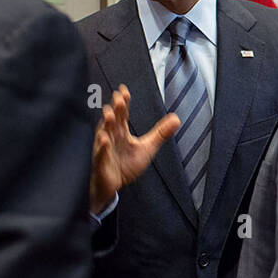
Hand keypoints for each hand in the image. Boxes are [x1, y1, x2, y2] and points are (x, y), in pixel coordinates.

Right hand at [89, 85, 180, 213]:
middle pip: (113, 121)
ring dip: (106, 124)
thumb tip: (176, 118)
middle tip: (118, 99)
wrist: (112, 185)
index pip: (122, 114)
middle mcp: (111, 137)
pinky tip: (105, 140)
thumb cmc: (125, 165)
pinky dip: (102, 147)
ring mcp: (104, 149)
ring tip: (110, 115)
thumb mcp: (147, 147)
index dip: (123, 103)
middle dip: (115, 110)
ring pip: (104, 134)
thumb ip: (160, 133)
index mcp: (121, 132)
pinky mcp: (101, 163)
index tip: (124, 91)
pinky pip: (101, 154)